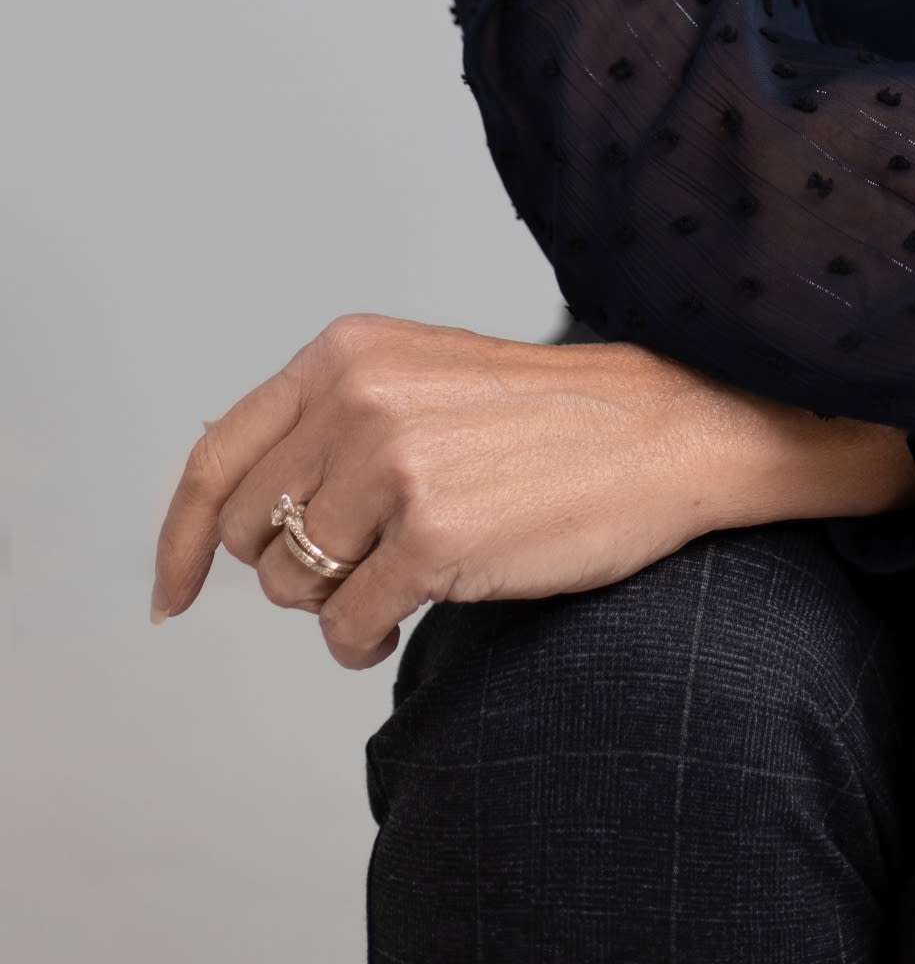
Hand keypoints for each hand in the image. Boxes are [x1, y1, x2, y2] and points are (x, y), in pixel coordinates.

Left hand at [151, 312, 914, 669]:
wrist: (666, 434)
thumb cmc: (550, 419)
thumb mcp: (424, 377)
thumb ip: (328, 419)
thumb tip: (226, 518)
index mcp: (349, 351)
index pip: (218, 456)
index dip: (180, 536)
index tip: (171, 593)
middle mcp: (360, 398)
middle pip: (252, 533)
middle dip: (295, 567)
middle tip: (369, 558)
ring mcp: (395, 466)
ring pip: (293, 587)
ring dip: (337, 603)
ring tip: (406, 574)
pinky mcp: (433, 537)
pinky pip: (348, 630)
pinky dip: (367, 642)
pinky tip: (415, 612)